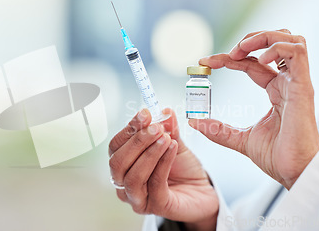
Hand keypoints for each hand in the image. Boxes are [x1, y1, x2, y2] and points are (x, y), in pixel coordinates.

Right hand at [109, 108, 217, 230]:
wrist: (203, 192)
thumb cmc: (183, 170)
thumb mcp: (174, 143)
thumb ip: (168, 129)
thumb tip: (165, 111)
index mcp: (125, 166)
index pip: (115, 147)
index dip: (128, 130)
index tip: (145, 114)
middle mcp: (125, 184)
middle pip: (117, 163)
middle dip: (136, 142)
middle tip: (155, 127)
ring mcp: (139, 198)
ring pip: (133, 177)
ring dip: (149, 153)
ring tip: (166, 138)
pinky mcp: (157, 206)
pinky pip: (155, 184)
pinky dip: (163, 163)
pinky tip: (172, 148)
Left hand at [191, 29, 318, 188]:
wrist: (294, 172)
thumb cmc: (276, 156)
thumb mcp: (239, 139)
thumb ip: (218, 129)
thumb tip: (194, 122)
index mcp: (275, 90)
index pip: (251, 63)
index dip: (228, 58)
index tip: (204, 62)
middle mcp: (287, 82)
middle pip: (273, 42)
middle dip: (249, 40)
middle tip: (226, 54)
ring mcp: (296, 82)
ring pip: (289, 40)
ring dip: (263, 38)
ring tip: (240, 51)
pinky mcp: (303, 86)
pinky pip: (297, 53)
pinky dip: (276, 49)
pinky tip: (258, 60)